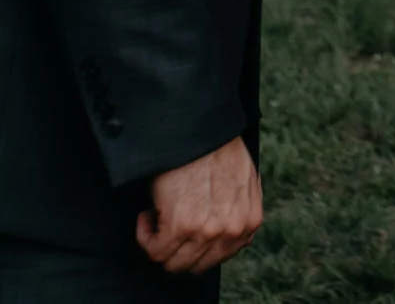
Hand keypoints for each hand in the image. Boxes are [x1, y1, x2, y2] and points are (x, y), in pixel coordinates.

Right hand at [136, 136, 262, 274]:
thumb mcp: (244, 182)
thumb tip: (224, 232)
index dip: (196, 246)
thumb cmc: (217, 148)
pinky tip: (148, 214)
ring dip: (160, 242)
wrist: (200, 128)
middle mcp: (231, 232)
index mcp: (249, 222)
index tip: (184, 231)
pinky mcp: (181, 225)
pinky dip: (145, 235)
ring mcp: (207, 231)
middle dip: (177, 248)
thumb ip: (238, 212)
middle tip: (167, 226)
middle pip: (195, 265)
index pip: (218, 257)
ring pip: (173, 262)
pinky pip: (155, 249)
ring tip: (158, 217)